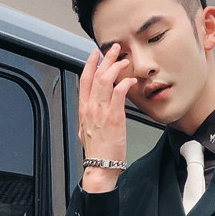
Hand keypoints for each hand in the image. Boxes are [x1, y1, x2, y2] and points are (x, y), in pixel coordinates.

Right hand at [78, 45, 136, 192]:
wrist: (100, 165)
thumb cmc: (97, 151)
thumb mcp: (86, 130)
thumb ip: (89, 115)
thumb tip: (93, 109)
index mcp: (84, 110)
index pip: (84, 80)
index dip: (89, 64)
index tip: (95, 54)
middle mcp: (91, 108)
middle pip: (96, 76)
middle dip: (105, 59)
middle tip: (113, 50)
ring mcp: (102, 111)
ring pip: (106, 81)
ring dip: (115, 67)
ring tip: (123, 60)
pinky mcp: (114, 117)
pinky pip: (119, 93)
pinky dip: (125, 83)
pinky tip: (130, 80)